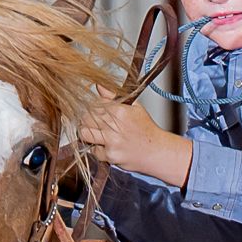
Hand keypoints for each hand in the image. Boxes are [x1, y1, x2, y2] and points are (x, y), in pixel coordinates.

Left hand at [78, 100, 193, 189]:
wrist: (157, 151)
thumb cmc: (147, 130)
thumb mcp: (134, 107)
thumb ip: (113, 96)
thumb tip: (99, 86)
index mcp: (119, 111)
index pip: (93, 104)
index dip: (93, 107)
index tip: (96, 111)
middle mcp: (113, 126)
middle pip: (85, 118)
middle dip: (86, 119)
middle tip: (94, 122)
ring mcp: (111, 142)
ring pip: (84, 134)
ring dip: (88, 133)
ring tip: (97, 134)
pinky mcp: (110, 156)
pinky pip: (94, 151)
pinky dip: (99, 150)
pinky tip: (109, 147)